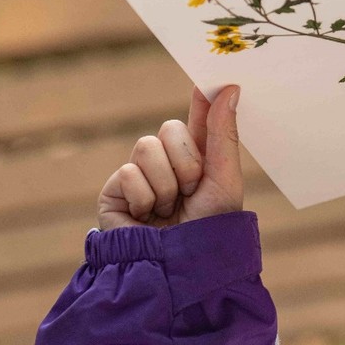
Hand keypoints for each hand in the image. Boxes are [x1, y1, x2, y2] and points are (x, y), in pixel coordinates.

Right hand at [97, 85, 243, 229]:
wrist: (180, 266)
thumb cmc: (210, 227)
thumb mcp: (224, 178)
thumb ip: (222, 132)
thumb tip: (230, 88)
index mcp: (199, 159)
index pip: (197, 120)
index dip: (201, 100)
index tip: (208, 78)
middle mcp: (168, 163)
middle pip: (168, 128)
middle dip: (186, 161)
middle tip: (191, 191)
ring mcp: (139, 176)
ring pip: (146, 147)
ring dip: (166, 183)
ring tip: (170, 209)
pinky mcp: (115, 192)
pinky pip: (128, 172)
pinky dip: (145, 197)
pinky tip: (148, 218)